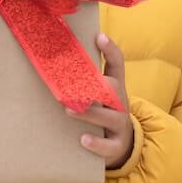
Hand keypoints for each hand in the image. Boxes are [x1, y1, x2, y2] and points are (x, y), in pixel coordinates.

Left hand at [66, 33, 134, 168]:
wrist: (121, 145)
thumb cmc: (102, 114)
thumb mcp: (99, 95)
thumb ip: (85, 79)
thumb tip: (60, 55)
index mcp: (115, 88)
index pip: (118, 64)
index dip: (110, 50)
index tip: (99, 36)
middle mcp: (120, 104)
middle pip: (114, 89)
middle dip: (97, 86)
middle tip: (74, 85)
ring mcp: (120, 125)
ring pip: (111, 117)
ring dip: (90, 113)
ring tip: (70, 110)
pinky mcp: (116, 146)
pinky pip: (109, 146)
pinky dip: (96, 143)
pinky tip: (83, 139)